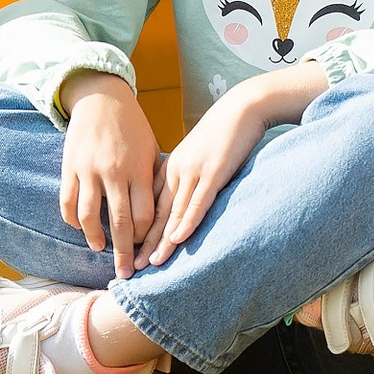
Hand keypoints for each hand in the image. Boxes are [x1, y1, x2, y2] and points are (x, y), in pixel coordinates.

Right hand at [60, 76, 163, 275]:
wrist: (101, 97)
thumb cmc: (132, 125)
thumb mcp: (151, 148)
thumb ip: (156, 178)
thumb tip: (165, 210)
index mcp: (139, 169)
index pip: (144, 214)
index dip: (145, 236)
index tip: (147, 249)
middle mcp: (114, 172)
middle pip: (120, 222)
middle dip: (124, 252)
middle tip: (125, 274)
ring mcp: (89, 171)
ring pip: (89, 216)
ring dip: (94, 238)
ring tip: (99, 250)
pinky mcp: (70, 168)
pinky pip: (68, 202)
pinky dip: (72, 220)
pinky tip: (80, 229)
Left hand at [143, 59, 324, 263]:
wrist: (242, 107)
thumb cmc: (223, 132)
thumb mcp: (198, 154)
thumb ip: (190, 176)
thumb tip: (185, 199)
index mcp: (171, 166)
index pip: (151, 205)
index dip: (141, 229)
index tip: (131, 250)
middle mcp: (177, 170)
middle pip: (157, 213)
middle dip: (145, 242)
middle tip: (133, 267)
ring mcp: (194, 171)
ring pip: (174, 212)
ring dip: (162, 240)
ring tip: (151, 263)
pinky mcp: (213, 173)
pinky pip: (197, 202)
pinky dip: (187, 222)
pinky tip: (177, 239)